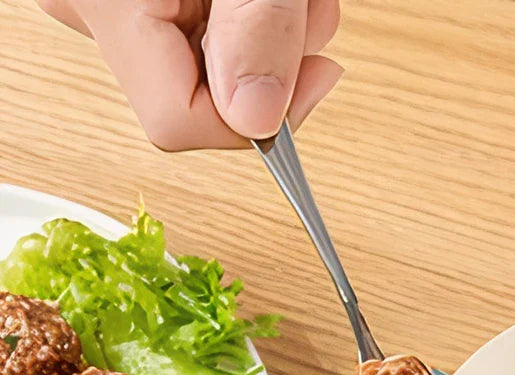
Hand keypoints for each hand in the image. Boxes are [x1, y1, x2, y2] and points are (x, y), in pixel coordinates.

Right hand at [38, 0, 341, 149]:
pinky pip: (199, 36)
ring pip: (209, 67)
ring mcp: (112, 7)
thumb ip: (253, 29)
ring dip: (275, 40)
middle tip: (307, 15)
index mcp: (109, 5)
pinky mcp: (137, 2)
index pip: (179, 122)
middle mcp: (94, 12)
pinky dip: (250, 21)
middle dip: (274, 67)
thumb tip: (258, 119)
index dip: (257, 120)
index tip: (318, 79)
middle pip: (200, 96)